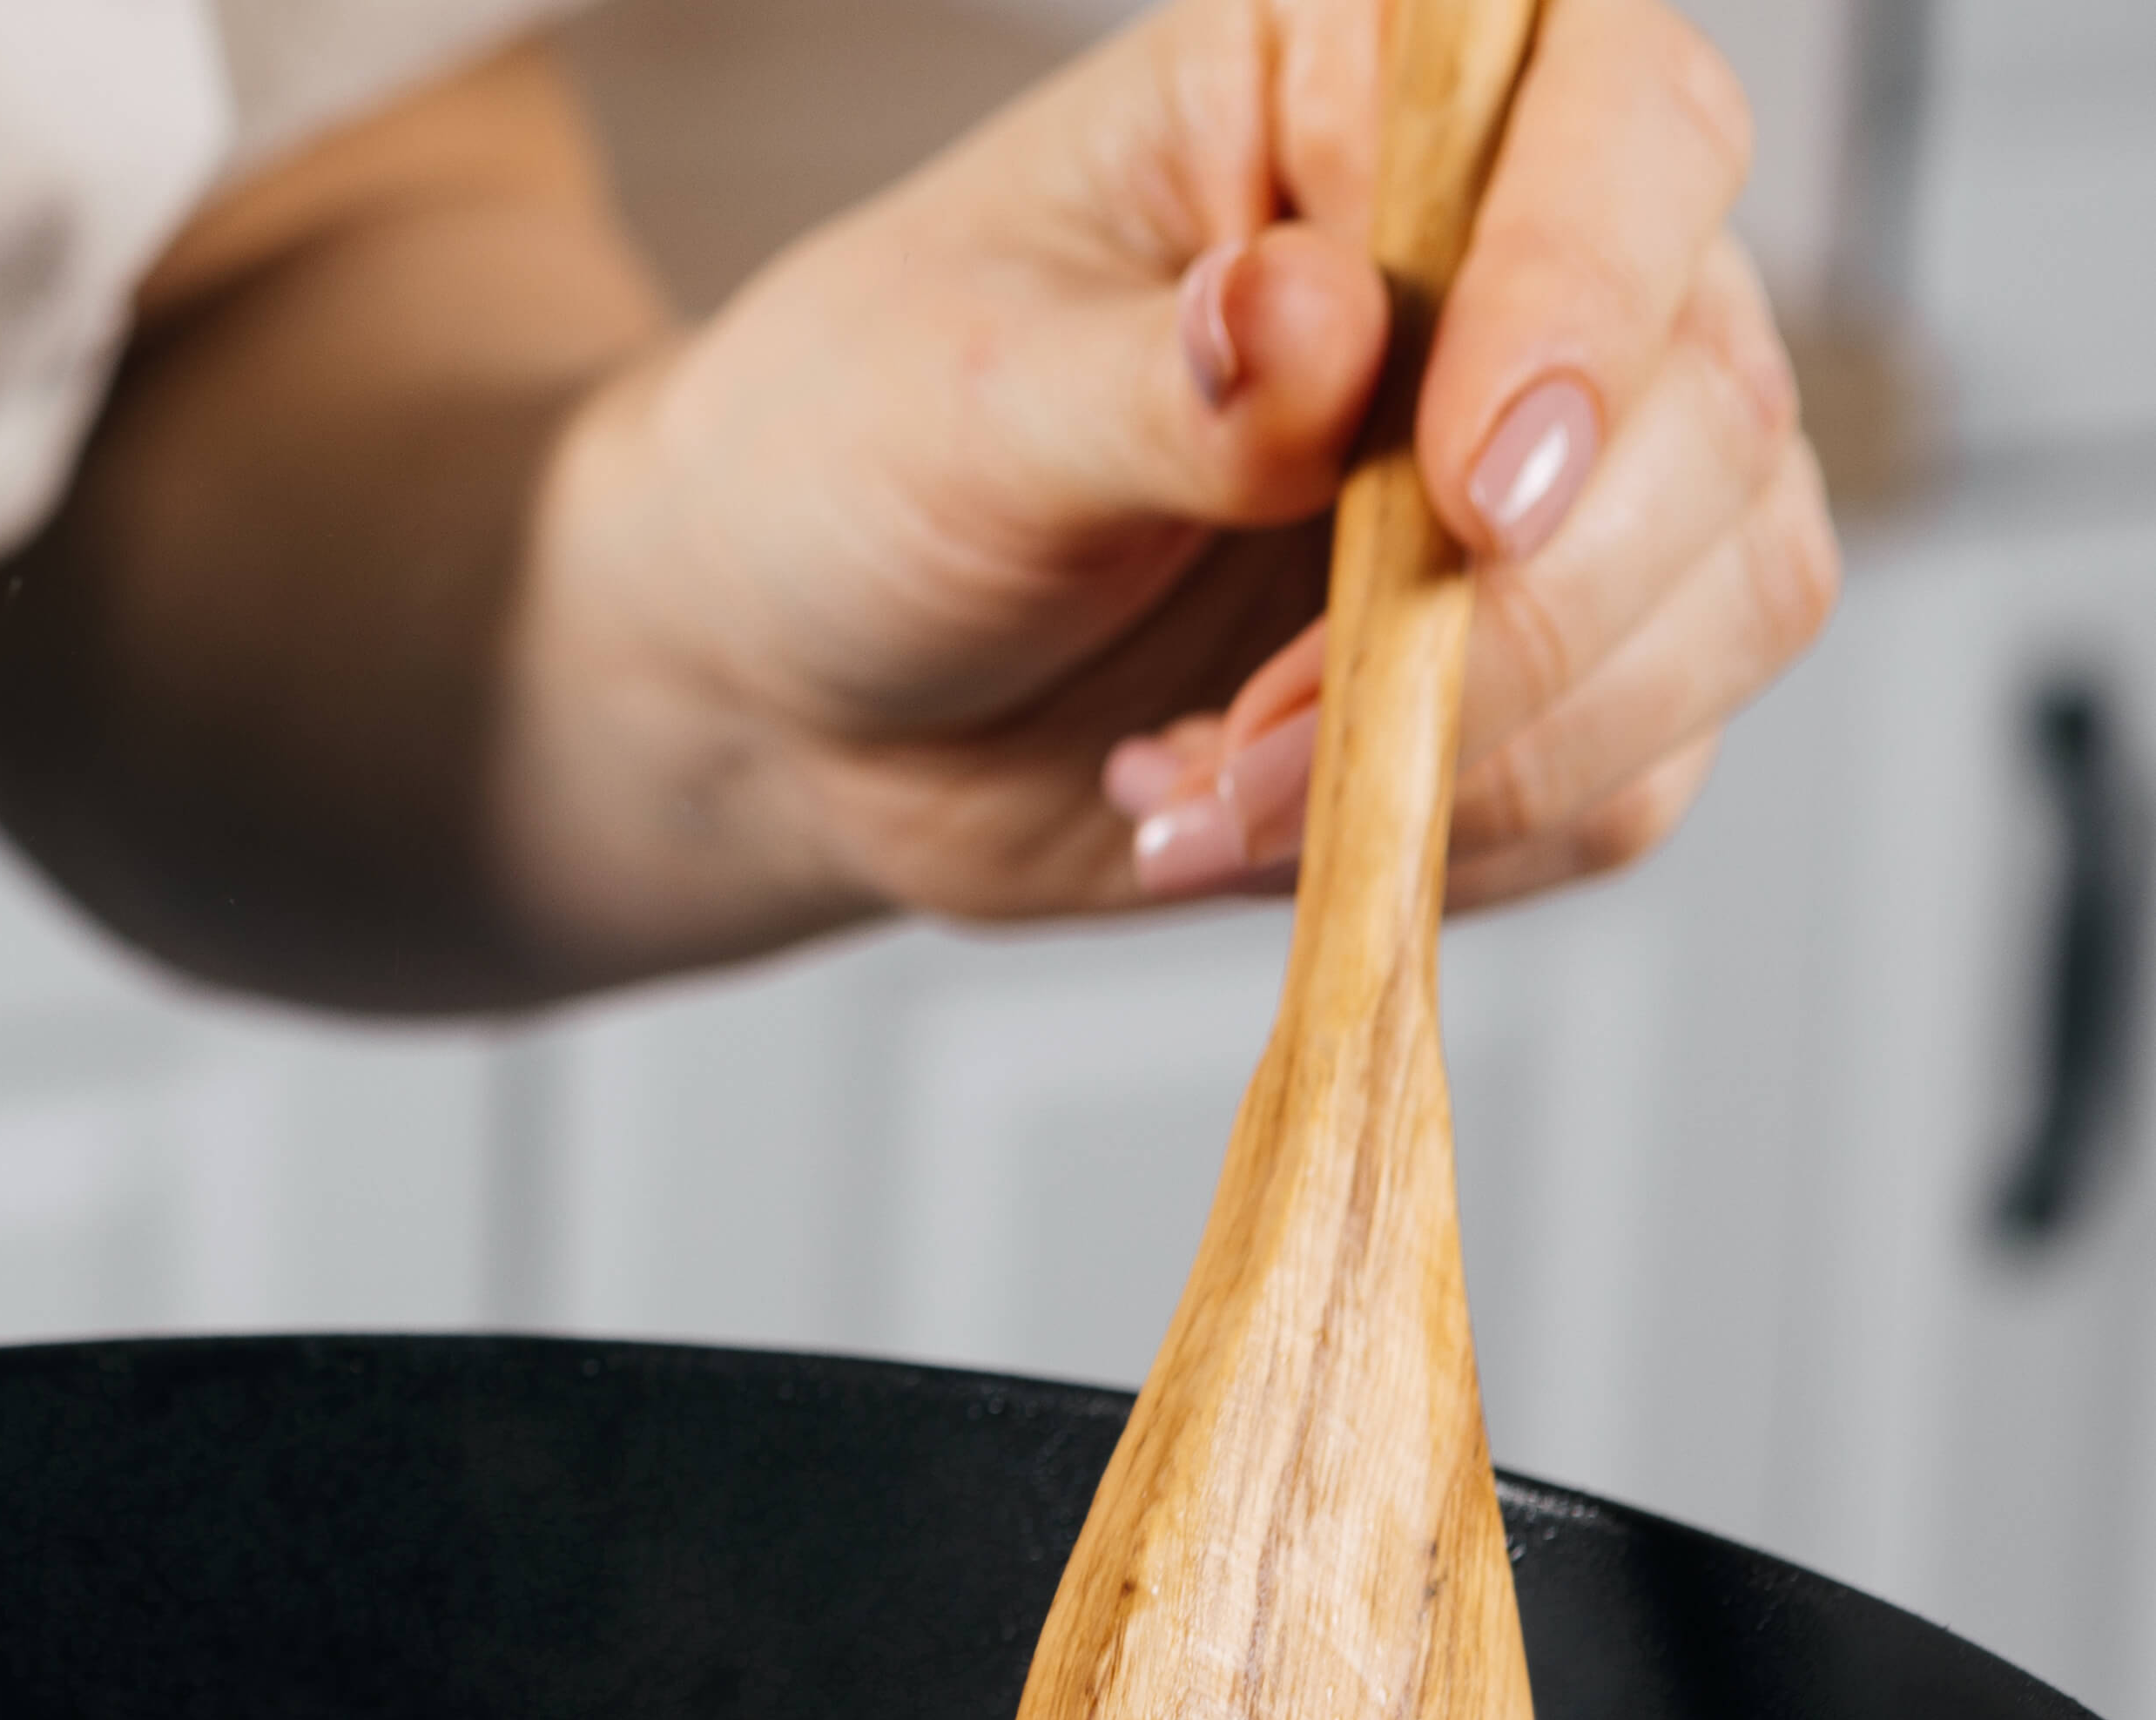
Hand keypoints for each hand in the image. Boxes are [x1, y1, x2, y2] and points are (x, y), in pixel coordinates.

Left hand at [530, 0, 1838, 939]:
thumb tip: (1310, 321)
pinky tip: (1230, 817)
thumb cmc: (852, 468)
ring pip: (1725, 599)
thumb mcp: (951, 408)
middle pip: (1704, 405)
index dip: (1590, 292)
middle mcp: (1525, 255)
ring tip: (1210, 786)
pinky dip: (1441, 830)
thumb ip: (1152, 381)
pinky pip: (1630, 777)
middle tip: (1258, 720)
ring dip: (1479, 745)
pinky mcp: (1555, 664)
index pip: (1622, 120)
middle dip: (1502, 612)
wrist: (795, 680)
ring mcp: (1570, 467)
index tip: (1476, 486)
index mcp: (1369, 87)